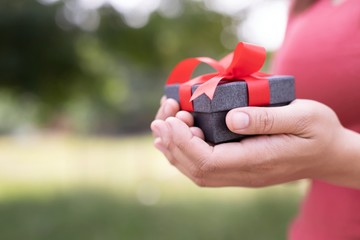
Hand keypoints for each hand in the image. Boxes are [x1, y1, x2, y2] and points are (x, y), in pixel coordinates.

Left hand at [151, 98, 359, 187]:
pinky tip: (175, 136)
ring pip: (196, 169)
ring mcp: (240, 172)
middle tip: (162, 115)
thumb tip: (230, 119)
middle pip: (194, 168)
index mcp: (257, 161)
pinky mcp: (238, 166)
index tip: (171, 118)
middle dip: (172, 142)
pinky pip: (204, 165)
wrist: (329, 154)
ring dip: (175, 146)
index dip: (183, 141)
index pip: (207, 161)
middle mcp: (243, 172)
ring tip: (164, 121)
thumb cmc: (318, 132)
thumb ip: (267, 118)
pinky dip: (185, 150)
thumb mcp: (302, 117)